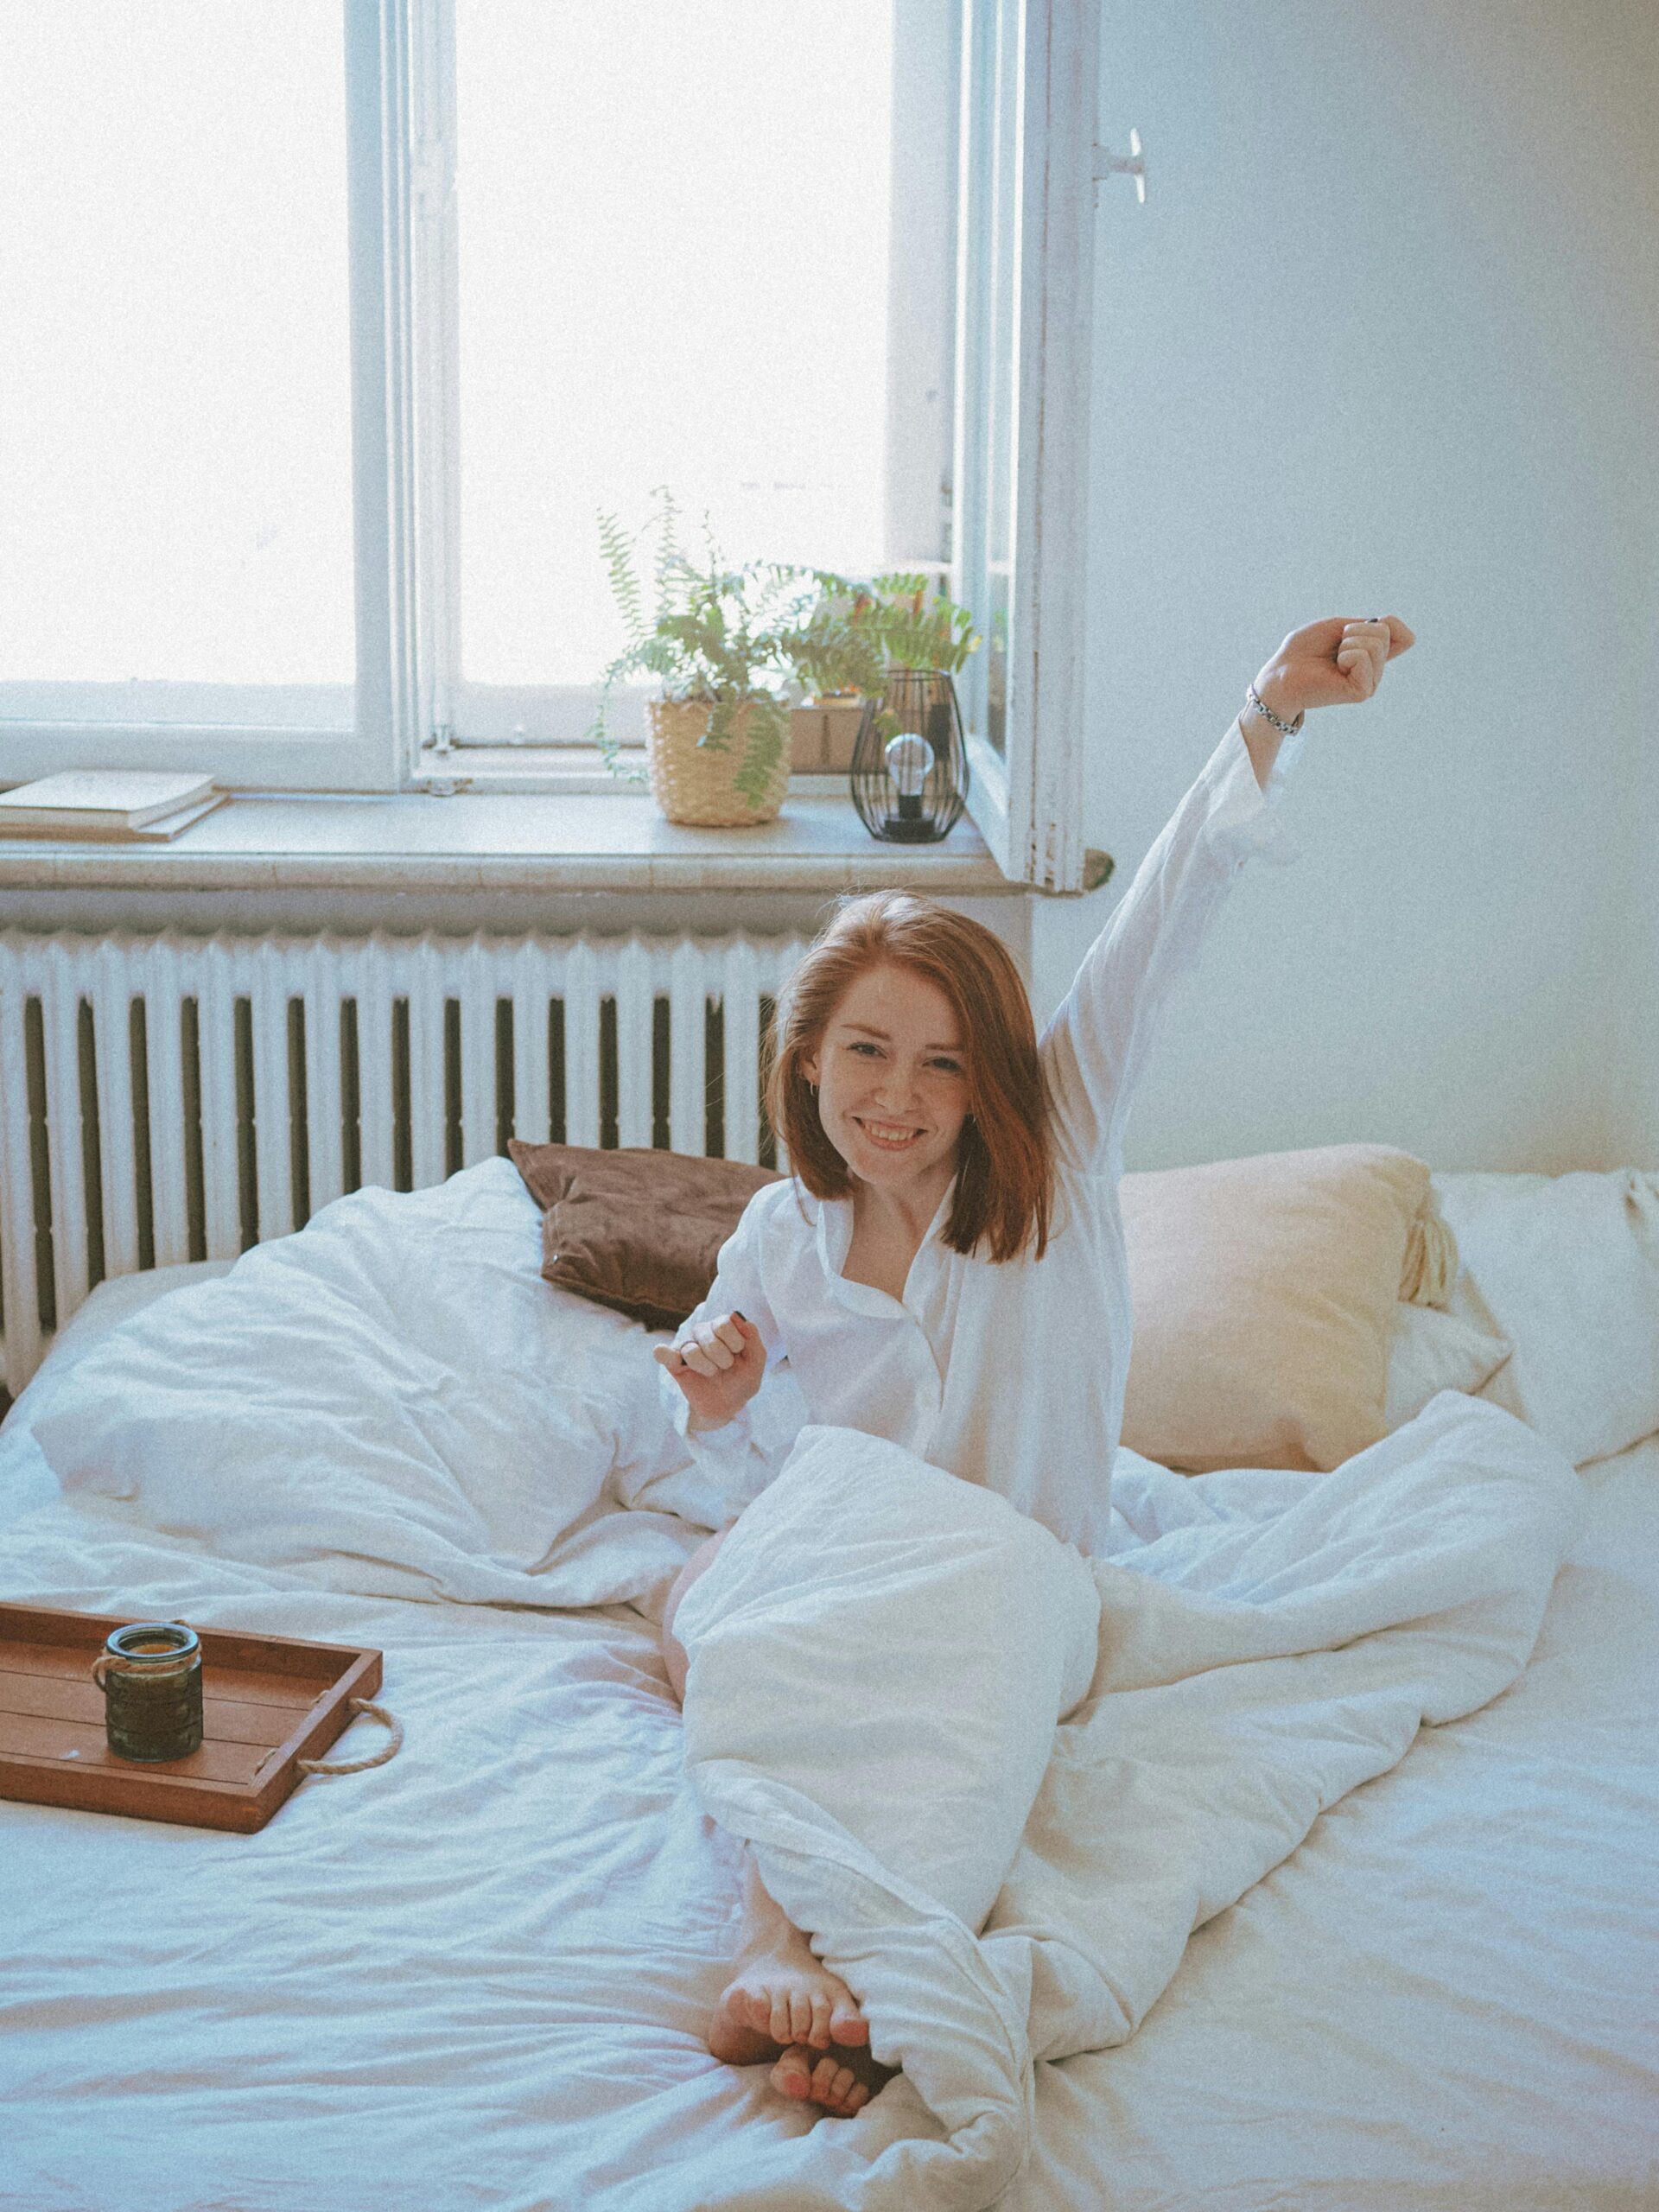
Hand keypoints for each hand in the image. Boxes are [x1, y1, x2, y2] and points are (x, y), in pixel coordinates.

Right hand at [652, 1312, 765, 1429]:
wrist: (728, 1405)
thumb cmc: (742, 1379)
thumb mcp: (756, 1361)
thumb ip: (752, 1338)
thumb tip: (736, 1315)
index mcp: (722, 1326)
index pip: (724, 1323)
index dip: (735, 1342)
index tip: (739, 1353)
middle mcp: (703, 1332)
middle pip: (708, 1336)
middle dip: (723, 1357)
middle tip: (726, 1365)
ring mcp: (687, 1347)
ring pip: (691, 1350)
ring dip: (707, 1367)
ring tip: (712, 1372)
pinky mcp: (674, 1364)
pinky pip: (662, 1353)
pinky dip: (663, 1353)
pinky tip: (668, 1356)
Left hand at [1253, 615, 1415, 721]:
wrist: (1282, 673)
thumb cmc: (1304, 650)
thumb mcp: (1339, 626)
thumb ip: (1371, 625)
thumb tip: (1405, 633)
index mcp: (1371, 654)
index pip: (1402, 634)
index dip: (1387, 623)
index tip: (1354, 631)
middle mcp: (1375, 669)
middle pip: (1385, 632)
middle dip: (1355, 631)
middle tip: (1334, 648)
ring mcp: (1370, 681)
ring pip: (1376, 643)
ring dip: (1348, 643)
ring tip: (1333, 659)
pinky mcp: (1362, 691)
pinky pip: (1363, 656)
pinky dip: (1346, 655)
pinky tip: (1335, 668)